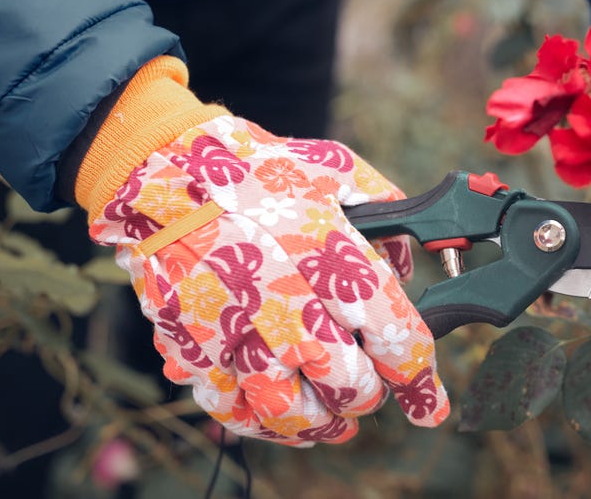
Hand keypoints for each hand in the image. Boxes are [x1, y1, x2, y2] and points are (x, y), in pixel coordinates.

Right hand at [89, 115, 448, 444]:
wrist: (160, 169)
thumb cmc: (255, 167)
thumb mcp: (337, 171)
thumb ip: (386, 213)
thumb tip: (406, 263)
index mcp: (330, 252)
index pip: (393, 336)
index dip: (419, 380)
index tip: (430, 405)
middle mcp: (286, 298)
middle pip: (347, 383)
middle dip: (368, 394)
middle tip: (368, 388)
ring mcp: (236, 328)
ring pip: (291, 411)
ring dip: (322, 422)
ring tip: (335, 418)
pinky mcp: (194, 345)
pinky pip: (232, 407)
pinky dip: (262, 423)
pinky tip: (280, 413)